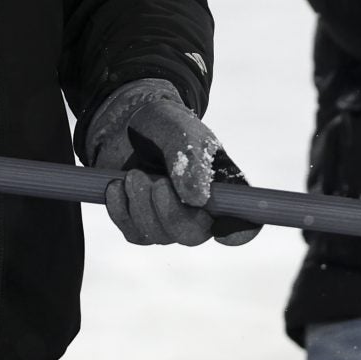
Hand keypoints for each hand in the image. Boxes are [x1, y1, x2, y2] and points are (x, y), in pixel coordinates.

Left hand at [79, 78, 259, 247]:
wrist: (127, 123)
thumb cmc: (165, 125)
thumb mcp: (180, 132)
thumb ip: (189, 161)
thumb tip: (197, 200)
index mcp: (223, 188)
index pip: (244, 222)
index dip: (238, 232)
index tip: (222, 231)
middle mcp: (200, 212)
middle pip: (192, 235)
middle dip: (169, 212)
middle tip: (154, 182)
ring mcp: (169, 222)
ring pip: (159, 236)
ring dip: (142, 205)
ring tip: (133, 174)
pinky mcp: (141, 225)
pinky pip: (133, 232)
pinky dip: (122, 211)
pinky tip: (116, 186)